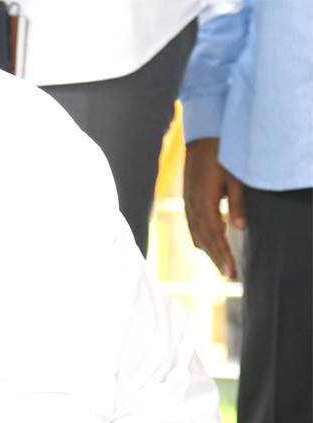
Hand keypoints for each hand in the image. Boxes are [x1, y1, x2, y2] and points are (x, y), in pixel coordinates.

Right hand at [183, 138, 245, 279]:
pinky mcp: (188, 203)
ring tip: (221, 264)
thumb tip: (240, 228)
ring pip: (197, 236)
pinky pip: (192, 228)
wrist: (201, 142)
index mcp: (205, 204)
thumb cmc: (222, 157)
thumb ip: (237, 204)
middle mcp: (193, 209)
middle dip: (217, 259)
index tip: (231, 271)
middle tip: (229, 274)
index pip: (215, 236)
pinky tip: (208, 245)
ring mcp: (188, 206)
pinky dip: (201, 240)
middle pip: (204, 240)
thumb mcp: (235, 179)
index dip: (223, 255)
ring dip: (209, 251)